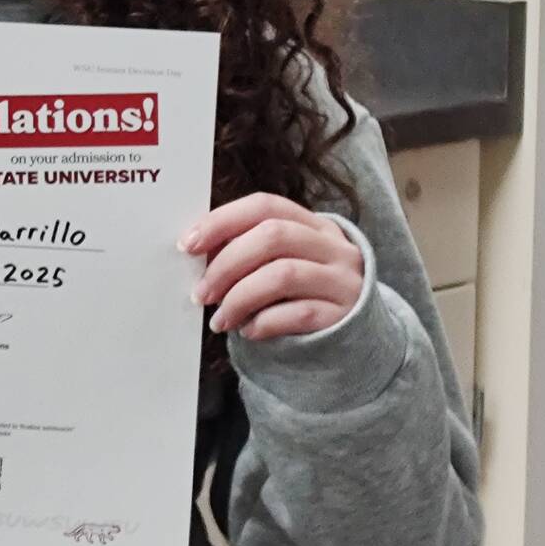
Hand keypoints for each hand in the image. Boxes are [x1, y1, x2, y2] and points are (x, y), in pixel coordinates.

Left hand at [183, 193, 365, 340]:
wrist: (357, 340)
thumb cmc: (304, 296)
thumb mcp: (282, 264)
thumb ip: (248, 250)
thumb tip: (195, 250)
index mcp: (314, 225)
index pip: (265, 206)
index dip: (222, 220)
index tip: (187, 244)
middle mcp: (334, 248)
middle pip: (272, 236)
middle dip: (226, 264)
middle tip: (201, 293)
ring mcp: (344, 281)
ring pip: (283, 274)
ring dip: (239, 297)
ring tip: (220, 319)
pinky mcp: (344, 317)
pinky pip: (299, 313)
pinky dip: (265, 322)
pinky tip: (249, 331)